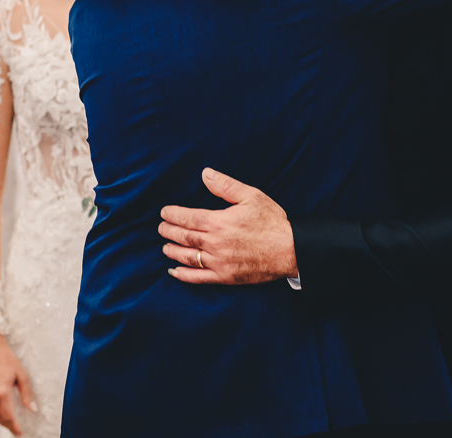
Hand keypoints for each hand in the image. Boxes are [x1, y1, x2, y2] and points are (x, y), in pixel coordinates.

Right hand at [0, 331, 36, 435]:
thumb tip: (32, 408)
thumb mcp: (21, 374)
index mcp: (1, 392)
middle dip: (8, 425)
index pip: (8, 416)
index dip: (14, 426)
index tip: (20, 432)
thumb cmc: (6, 357)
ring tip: (8, 422)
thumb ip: (26, 393)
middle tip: (15, 429)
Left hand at [159, 168, 297, 284]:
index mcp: (219, 222)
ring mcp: (219, 262)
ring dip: (173, 251)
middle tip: (160, 228)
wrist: (290, 251)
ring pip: (188, 257)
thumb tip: (205, 173)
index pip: (188, 218)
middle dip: (169, 231)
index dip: (173, 215)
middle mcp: (216, 243)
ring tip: (164, 247)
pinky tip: (174, 271)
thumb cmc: (272, 222)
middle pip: (184, 237)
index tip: (164, 213)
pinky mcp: (226, 277)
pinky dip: (183, 275)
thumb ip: (226, 185)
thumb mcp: (251, 196)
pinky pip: (199, 278)